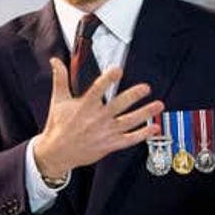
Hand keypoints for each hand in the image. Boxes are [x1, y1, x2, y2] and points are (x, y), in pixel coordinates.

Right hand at [34, 58, 163, 177]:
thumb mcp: (58, 100)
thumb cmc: (59, 126)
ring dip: (145, 113)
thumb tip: (56, 61)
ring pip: (129, 121)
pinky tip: (155, 127)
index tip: (117, 70)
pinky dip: (143, 134)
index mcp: (85, 106)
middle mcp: (97, 118)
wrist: (57, 153)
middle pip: (118, 105)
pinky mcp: (110, 144)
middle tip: (146, 88)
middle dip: (134, 95)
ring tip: (158, 105)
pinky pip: (129, 139)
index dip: (108, 79)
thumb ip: (60, 79)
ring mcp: (105, 132)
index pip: (98, 89)